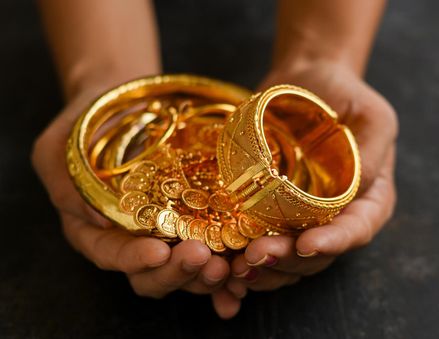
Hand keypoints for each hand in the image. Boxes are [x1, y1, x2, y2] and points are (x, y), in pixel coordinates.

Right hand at [32, 87, 241, 318]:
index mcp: (94, 231)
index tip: (157, 253)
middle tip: (203, 258)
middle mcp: (131, 240)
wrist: (128, 106)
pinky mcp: (198, 224)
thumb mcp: (58, 148)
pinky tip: (245, 269)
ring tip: (228, 265)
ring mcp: (168, 235)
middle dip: (177, 271)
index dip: (133, 260)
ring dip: (207, 274)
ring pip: (186, 269)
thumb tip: (93, 219)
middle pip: (152, 273)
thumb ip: (65, 183)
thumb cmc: (86, 124)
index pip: (111, 254)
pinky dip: (230, 265)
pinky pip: (215, 251)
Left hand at [226, 61, 397, 292]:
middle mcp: (337, 218)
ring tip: (236, 268)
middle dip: (287, 260)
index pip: (356, 230)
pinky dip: (242, 257)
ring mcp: (302, 219)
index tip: (306, 245)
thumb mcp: (374, 116)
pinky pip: (260, 243)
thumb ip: (372, 150)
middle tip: (256, 256)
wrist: (307, 83)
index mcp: (369, 201)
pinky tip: (224, 261)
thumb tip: (358, 187)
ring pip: (286, 259)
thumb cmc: (348, 96)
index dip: (332, 243)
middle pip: (316, 254)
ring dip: (262, 268)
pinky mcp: (272, 213)